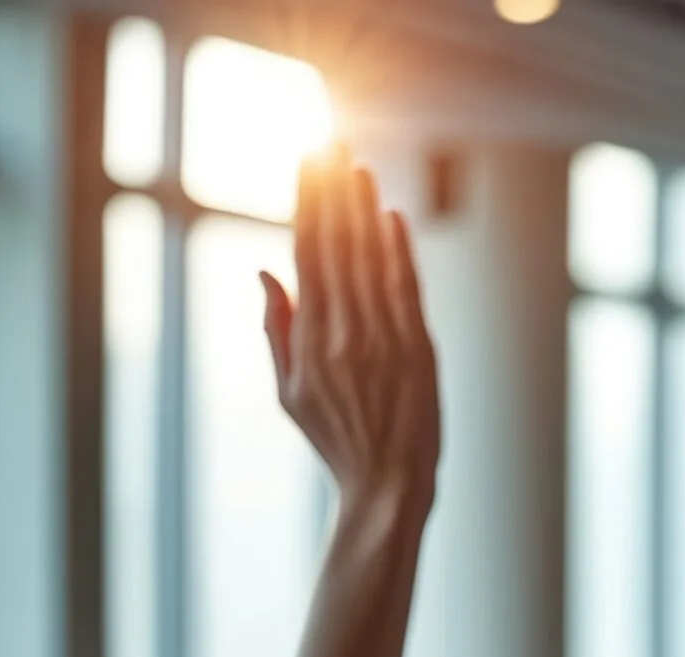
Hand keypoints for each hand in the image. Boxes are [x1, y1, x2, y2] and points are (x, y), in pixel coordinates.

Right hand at [260, 147, 440, 521]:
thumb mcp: (288, 390)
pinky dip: (399, 252)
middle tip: (328, 144)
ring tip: (356, 165)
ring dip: (363, 210)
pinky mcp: (418, 350)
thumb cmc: (337, 439)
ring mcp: (384, 340)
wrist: (387, 485)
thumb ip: (277, 328)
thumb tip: (265, 270)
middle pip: (336, 248)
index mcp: (309, 340)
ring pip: (370, 261)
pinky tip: (392, 216)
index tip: (304, 165)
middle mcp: (344, 333)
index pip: (306, 256)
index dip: (306, 206)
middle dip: (331, 193)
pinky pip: (406, 290)